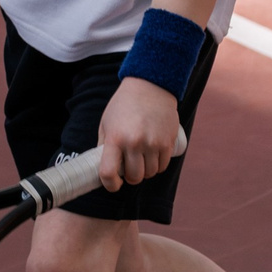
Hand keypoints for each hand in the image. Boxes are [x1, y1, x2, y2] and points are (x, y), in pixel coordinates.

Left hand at [96, 76, 180, 190]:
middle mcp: (134, 142)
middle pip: (133, 177)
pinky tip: (152, 158)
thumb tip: (104, 168)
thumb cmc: (124, 105)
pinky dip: (157, 166)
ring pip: (149, 174)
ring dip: (145, 172)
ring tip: (141, 160)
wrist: (150, 86)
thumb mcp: (106, 123)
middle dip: (130, 177)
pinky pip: (162, 166)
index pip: (108, 172)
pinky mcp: (167, 142)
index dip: (110, 185)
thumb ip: (104, 146)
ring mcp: (152, 143)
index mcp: (115, 138)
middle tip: (129, 168)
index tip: (113, 184)